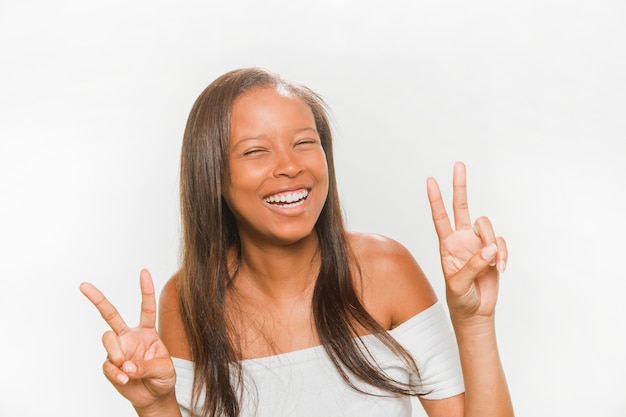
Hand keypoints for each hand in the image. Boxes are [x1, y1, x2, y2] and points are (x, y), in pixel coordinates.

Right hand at [80, 269, 175, 410]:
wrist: (154, 397)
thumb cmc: (162, 378)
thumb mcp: (164, 369)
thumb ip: (146, 365)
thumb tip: (126, 365)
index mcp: (147, 331)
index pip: (146, 307)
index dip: (145, 290)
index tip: (144, 271)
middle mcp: (129, 336)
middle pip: (111, 314)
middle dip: (97, 299)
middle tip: (83, 286)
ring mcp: (118, 350)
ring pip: (107, 339)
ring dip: (117, 353)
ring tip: (127, 369)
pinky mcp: (110, 366)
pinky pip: (108, 365)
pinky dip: (116, 374)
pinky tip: (125, 379)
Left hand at [427, 162, 507, 319]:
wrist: (475, 311)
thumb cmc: (460, 298)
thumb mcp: (458, 285)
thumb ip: (472, 266)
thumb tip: (488, 250)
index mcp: (447, 245)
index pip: (440, 217)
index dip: (436, 199)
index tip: (430, 180)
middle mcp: (462, 239)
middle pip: (462, 206)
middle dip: (460, 186)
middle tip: (459, 164)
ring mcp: (478, 243)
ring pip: (487, 227)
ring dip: (491, 245)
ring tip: (491, 265)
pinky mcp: (493, 251)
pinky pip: (501, 243)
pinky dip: (503, 255)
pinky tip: (499, 269)